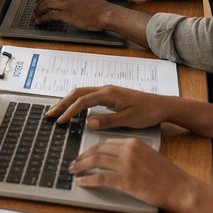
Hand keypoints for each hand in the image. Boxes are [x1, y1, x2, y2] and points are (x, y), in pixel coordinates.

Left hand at [31, 0, 111, 30]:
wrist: (107, 13)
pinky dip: (42, 18)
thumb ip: (78, 1)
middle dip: (39, 2)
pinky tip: (39, 21)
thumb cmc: (101, 9)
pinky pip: (50, 15)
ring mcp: (67, 5)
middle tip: (35, 8)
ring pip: (46, 4)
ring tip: (34, 15)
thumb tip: (74, 7)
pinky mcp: (67, 15)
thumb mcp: (88, 0)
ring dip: (38, 10)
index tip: (42, 1)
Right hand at [47, 85, 175, 128]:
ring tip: (58, 112)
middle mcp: (106, 89)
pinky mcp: (110, 96)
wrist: (162, 106)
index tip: (61, 121)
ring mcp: (108, 92)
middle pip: (78, 93)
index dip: (70, 111)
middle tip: (50, 114)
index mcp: (109, 94)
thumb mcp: (129, 119)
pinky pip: (89, 96)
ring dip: (69, 102)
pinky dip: (77, 102)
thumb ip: (108, 121)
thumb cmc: (148, 112)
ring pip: (82, 93)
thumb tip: (89, 122)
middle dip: (63, 103)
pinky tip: (75, 110)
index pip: (83, 101)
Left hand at [69, 136, 190, 211]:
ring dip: (81, 166)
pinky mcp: (126, 181)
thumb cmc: (168, 175)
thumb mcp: (149, 155)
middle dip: (83, 156)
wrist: (180, 188)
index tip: (86, 154)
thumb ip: (133, 153)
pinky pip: (100, 178)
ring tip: (73, 170)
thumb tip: (116, 158)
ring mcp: (126, 165)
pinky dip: (88, 180)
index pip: (107, 143)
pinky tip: (82, 182)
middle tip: (74, 162)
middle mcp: (128, 151)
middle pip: (98, 150)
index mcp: (134, 142)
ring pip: (95, 162)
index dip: (93, 149)